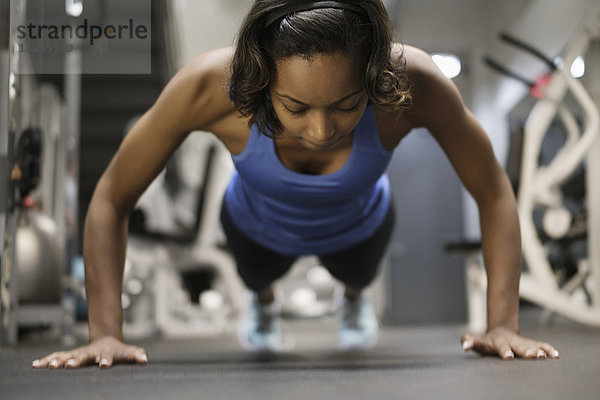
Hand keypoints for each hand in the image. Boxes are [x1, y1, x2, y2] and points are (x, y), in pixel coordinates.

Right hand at [32, 336, 147, 368]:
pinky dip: (46, 360)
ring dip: (58, 360)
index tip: (104, 365)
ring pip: (67, 355)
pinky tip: (35, 365)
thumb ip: (136, 355)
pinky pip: (56, 357)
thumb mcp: (128, 352)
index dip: (106, 361)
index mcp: (106, 353)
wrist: (105, 340)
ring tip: (50, 366)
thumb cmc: (118, 351)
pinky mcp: (69, 355)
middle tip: (69, 365)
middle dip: (76, 361)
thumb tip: (145, 358)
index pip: (107, 357)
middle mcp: (90, 352)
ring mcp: (79, 353)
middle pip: (83, 356)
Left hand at [461, 327, 558, 359]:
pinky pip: (542, 345)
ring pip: (532, 346)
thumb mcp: (478, 342)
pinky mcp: (532, 344)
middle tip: (531, 356)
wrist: (500, 331)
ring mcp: (523, 343)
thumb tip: (464, 344)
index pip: (501, 348)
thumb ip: (469, 342)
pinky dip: (548, 349)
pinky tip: (555, 355)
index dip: (505, 351)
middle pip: (520, 347)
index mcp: (498, 343)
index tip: (508, 356)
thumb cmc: (488, 342)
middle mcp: (513, 342)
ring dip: (539, 351)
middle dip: (526, 351)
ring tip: (543, 356)